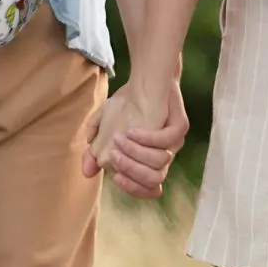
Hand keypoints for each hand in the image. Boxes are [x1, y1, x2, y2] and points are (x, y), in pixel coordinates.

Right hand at [82, 79, 187, 199]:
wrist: (146, 78)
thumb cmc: (127, 104)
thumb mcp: (105, 126)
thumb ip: (95, 149)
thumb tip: (87, 172)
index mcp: (149, 161)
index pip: (146, 188)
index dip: (132, 188)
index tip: (115, 177)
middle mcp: (164, 155)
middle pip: (154, 180)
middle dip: (131, 171)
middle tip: (114, 156)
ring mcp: (174, 142)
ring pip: (160, 162)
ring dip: (136, 153)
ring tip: (119, 139)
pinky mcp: (180, 126)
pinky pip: (167, 140)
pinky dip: (147, 138)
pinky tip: (131, 130)